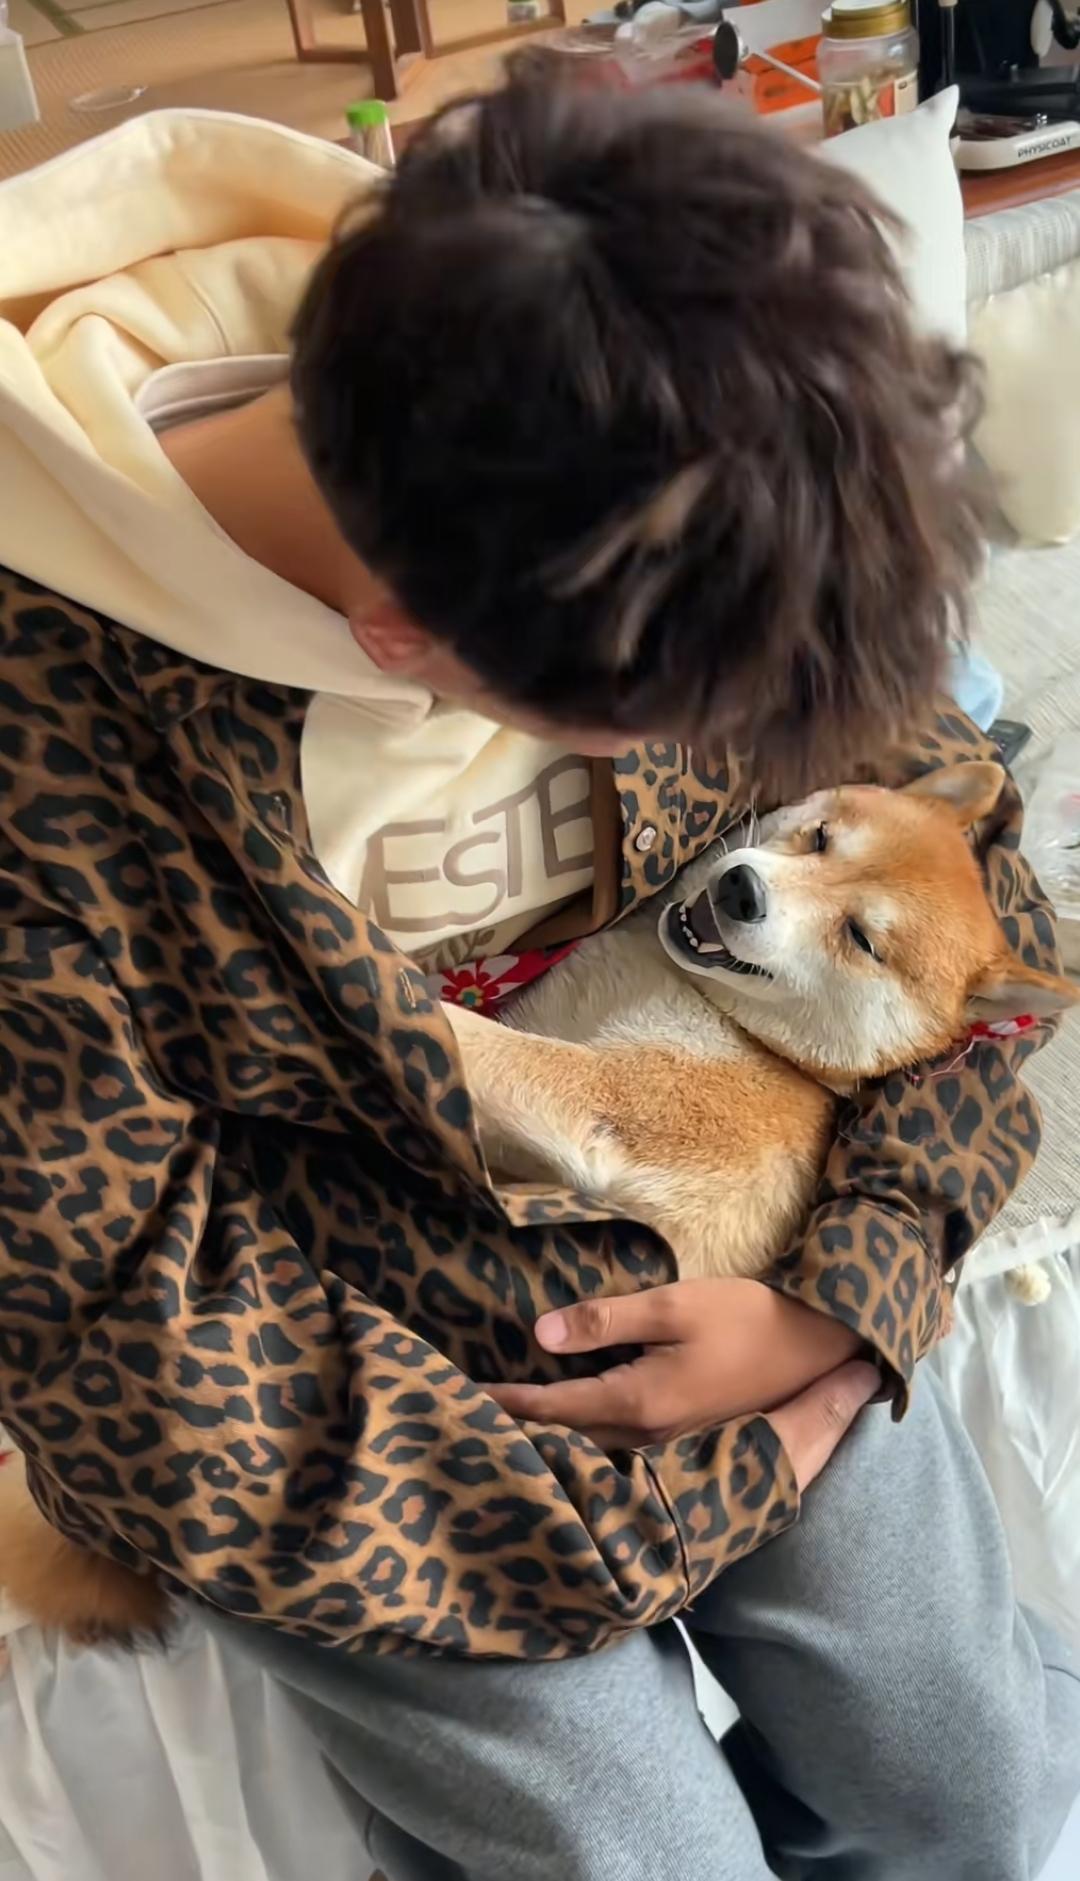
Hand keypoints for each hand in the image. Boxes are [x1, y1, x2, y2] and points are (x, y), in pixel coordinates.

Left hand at [488, 1278, 864, 1449]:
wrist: (818, 1349)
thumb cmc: (747, 1319)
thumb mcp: (673, 1306)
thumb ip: (606, 1321)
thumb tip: (541, 1334)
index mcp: (637, 1403)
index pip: (554, 1408)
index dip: (508, 1403)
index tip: (465, 1401)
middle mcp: (647, 1435)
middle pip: (568, 1439)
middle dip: (521, 1432)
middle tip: (473, 1423)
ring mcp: (668, 1442)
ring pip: (593, 1447)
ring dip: (552, 1438)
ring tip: (511, 1427)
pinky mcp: (684, 1435)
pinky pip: (619, 1443)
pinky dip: (585, 1436)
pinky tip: (574, 1424)